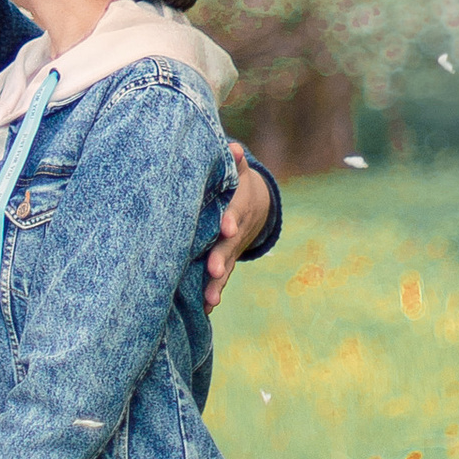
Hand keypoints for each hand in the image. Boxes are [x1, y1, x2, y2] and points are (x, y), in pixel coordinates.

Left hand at [203, 156, 271, 310]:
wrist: (254, 205)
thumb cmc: (237, 184)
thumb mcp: (239, 172)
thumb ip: (234, 162)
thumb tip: (232, 147)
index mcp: (236, 207)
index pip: (234, 212)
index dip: (231, 219)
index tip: (226, 227)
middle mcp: (235, 233)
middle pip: (229, 245)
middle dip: (222, 257)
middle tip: (214, 269)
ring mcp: (231, 250)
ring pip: (226, 267)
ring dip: (218, 283)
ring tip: (210, 300)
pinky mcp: (225, 261)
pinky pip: (220, 278)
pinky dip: (213, 292)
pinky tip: (203, 310)